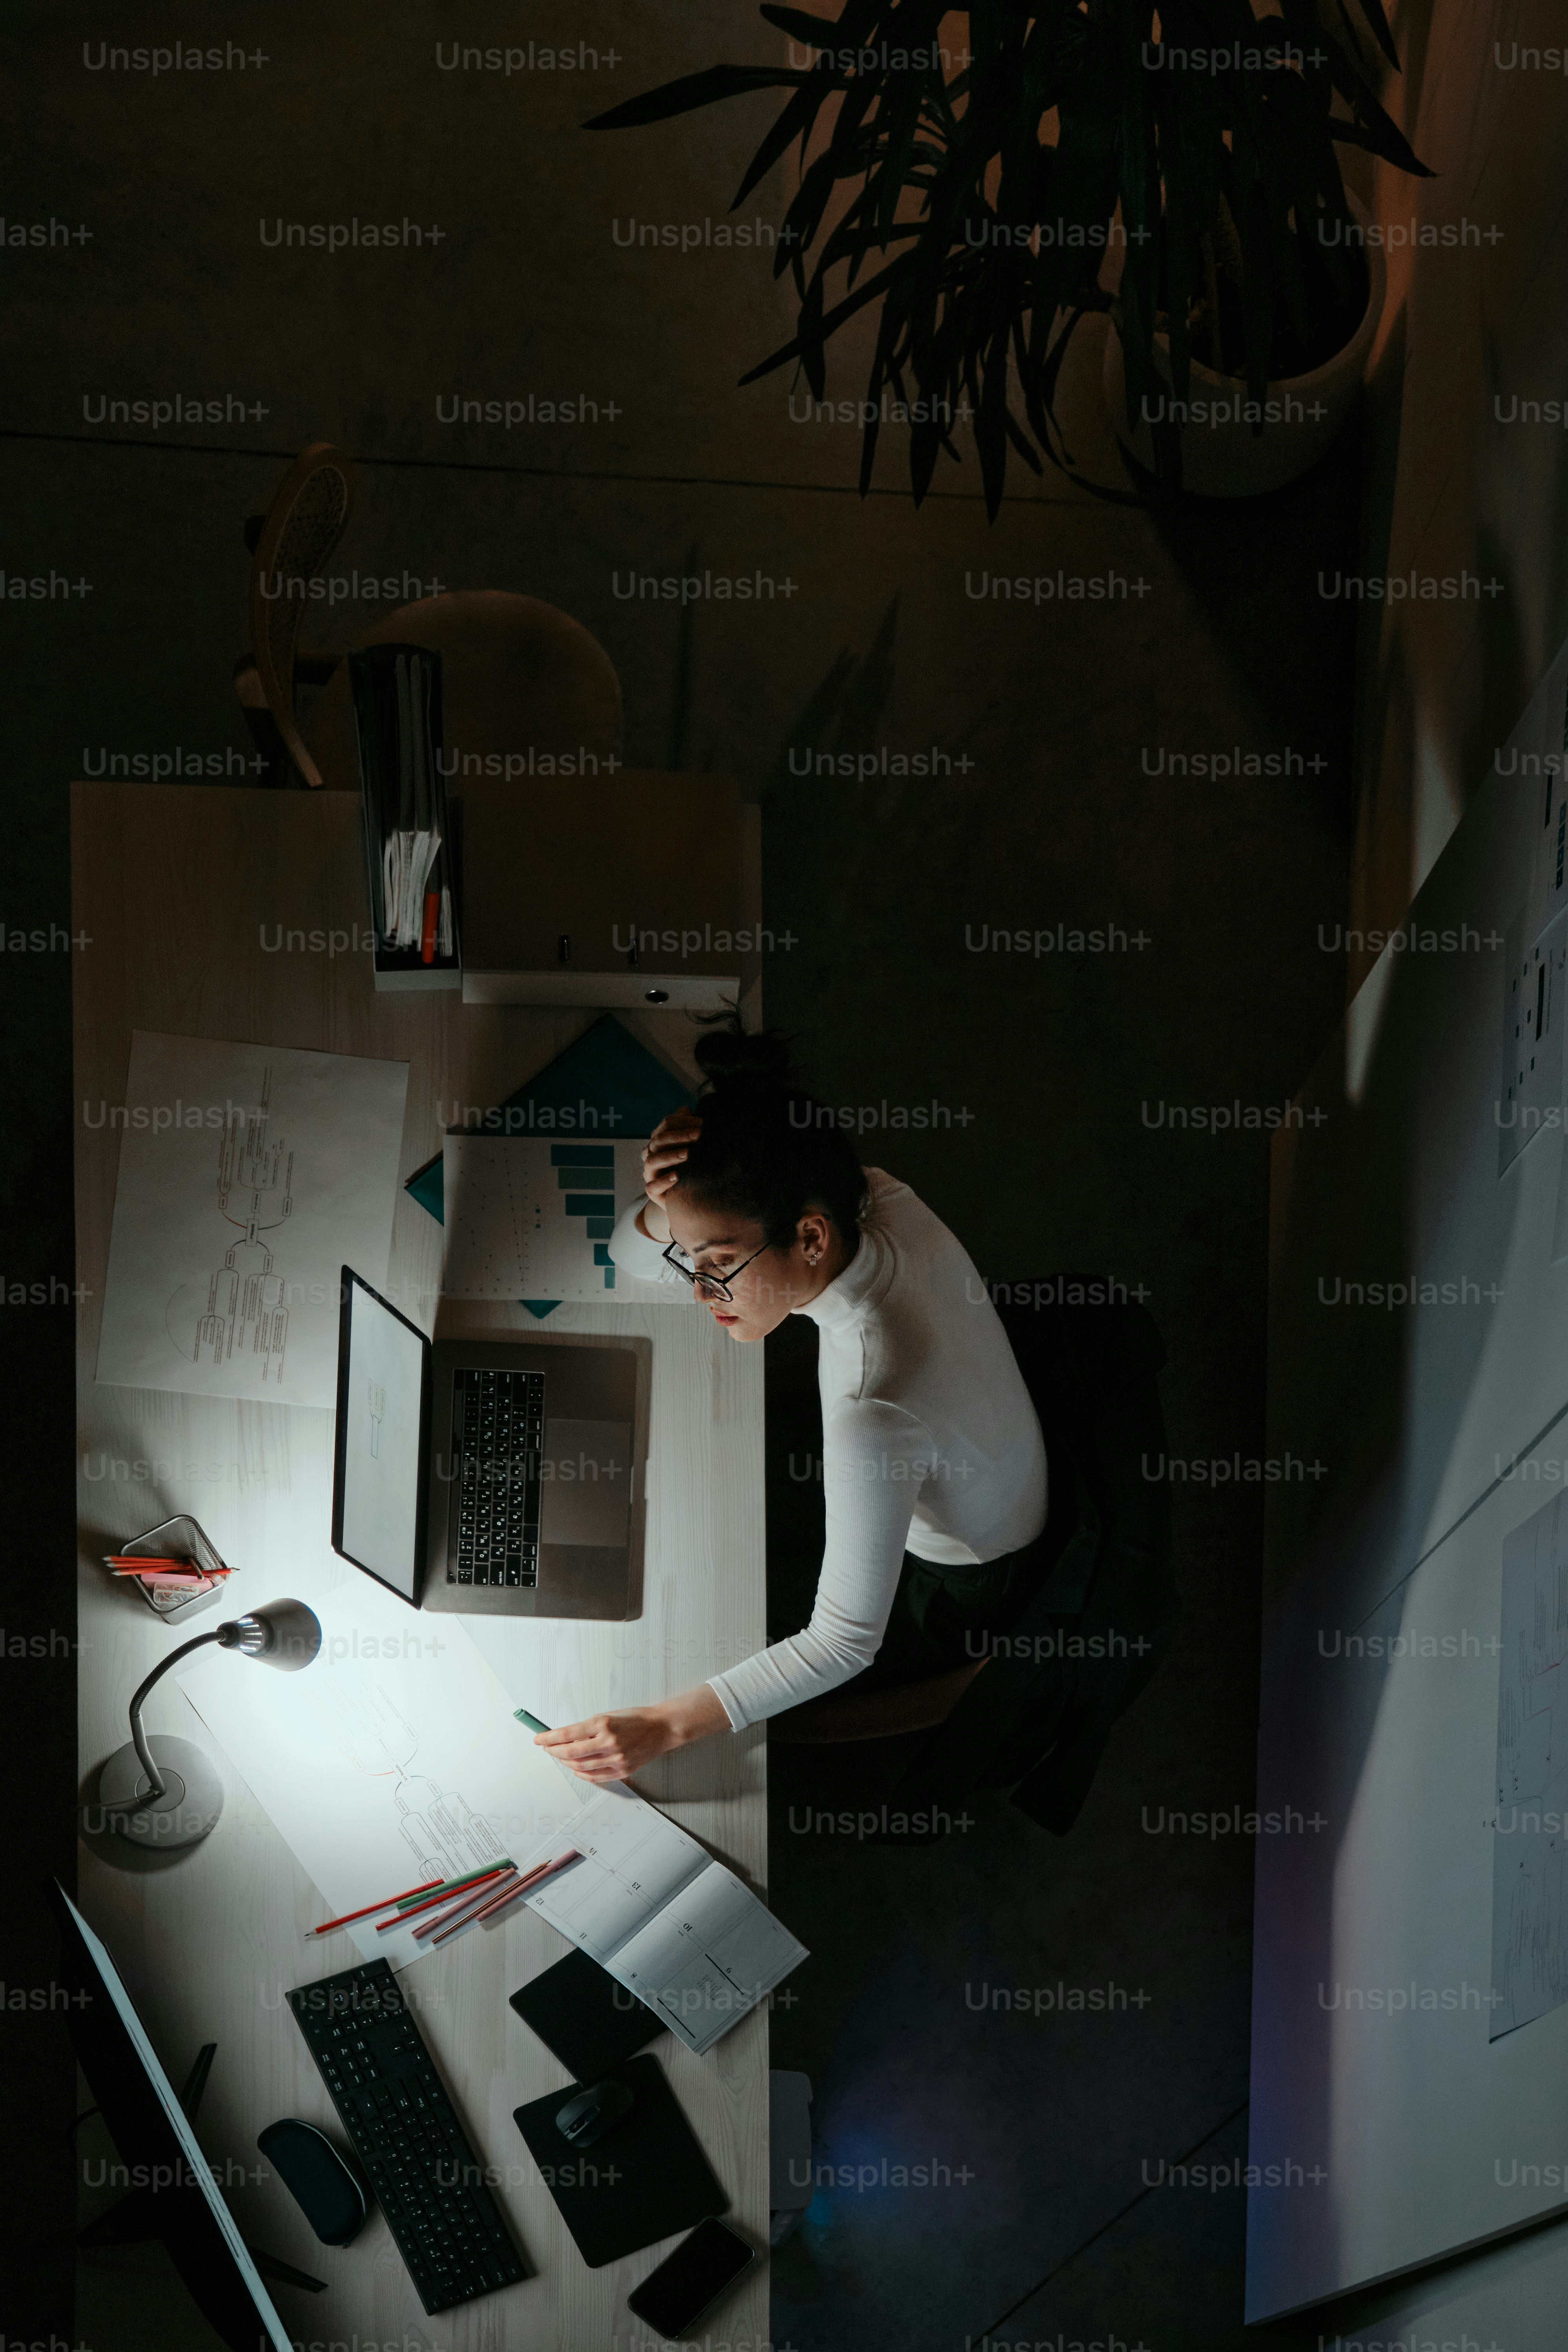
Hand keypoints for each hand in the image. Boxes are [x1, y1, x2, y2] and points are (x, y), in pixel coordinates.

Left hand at [534, 1685, 730, 1781]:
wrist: (661, 1728)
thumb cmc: (635, 1718)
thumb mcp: (608, 1715)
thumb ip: (587, 1728)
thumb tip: (563, 1737)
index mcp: (603, 1724)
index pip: (567, 1734)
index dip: (549, 1738)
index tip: (538, 1739)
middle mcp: (608, 1742)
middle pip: (570, 1753)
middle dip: (554, 1751)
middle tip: (546, 1748)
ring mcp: (616, 1759)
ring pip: (580, 1767)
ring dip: (565, 1763)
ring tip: (560, 1757)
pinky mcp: (622, 1770)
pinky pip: (595, 1777)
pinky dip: (581, 1773)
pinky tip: (575, 1768)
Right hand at [641, 1109, 701, 1205]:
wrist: (687, 1195)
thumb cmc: (689, 1165)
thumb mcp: (691, 1144)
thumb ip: (687, 1127)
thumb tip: (687, 1109)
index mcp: (659, 1141)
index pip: (666, 1124)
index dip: (683, 1122)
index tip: (702, 1125)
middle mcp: (652, 1155)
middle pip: (658, 1140)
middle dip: (678, 1136)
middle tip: (697, 1135)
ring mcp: (650, 1174)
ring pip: (651, 1161)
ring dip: (669, 1156)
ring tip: (687, 1154)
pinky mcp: (653, 1192)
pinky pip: (652, 1187)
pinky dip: (663, 1181)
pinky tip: (677, 1177)